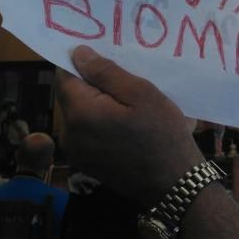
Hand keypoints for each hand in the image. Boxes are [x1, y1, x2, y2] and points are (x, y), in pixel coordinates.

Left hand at [55, 45, 204, 207]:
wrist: (174, 184)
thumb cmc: (162, 134)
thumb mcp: (141, 94)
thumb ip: (106, 72)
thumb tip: (78, 53)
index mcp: (80, 113)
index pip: (65, 75)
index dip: (82, 63)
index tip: (105, 57)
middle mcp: (69, 133)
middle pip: (72, 95)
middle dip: (93, 84)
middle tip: (125, 80)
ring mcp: (76, 151)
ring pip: (80, 113)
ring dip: (98, 104)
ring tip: (129, 103)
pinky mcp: (86, 163)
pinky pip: (87, 131)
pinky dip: (101, 122)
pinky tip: (126, 125)